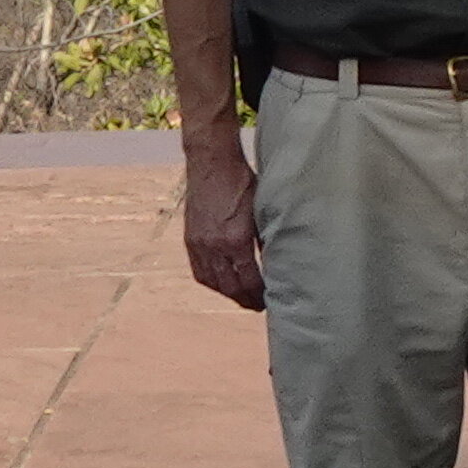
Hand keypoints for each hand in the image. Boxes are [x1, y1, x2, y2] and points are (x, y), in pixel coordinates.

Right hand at [181, 144, 265, 310]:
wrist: (211, 162)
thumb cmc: (242, 181)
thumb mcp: (262, 209)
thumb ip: (267, 238)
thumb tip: (276, 261)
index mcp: (235, 240)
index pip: (248, 281)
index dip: (259, 295)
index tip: (269, 301)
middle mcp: (214, 246)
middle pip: (229, 287)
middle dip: (244, 299)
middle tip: (257, 305)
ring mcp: (199, 244)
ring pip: (212, 282)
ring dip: (227, 292)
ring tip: (240, 296)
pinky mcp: (190, 238)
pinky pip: (198, 270)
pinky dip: (211, 281)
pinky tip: (220, 282)